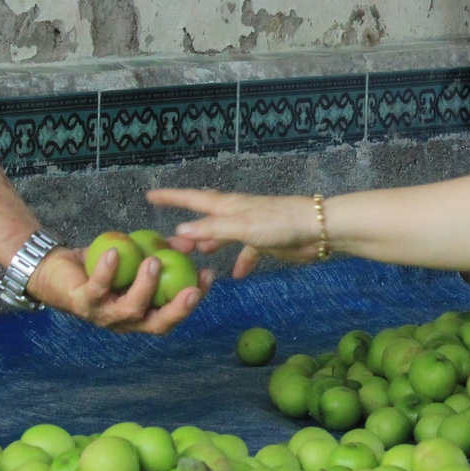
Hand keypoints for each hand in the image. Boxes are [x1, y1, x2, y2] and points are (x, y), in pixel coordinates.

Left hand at [25, 246, 210, 334]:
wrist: (54, 267)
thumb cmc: (99, 265)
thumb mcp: (135, 255)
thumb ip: (163, 250)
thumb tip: (191, 243)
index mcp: (140, 314)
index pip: (172, 314)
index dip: (192, 300)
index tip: (207, 276)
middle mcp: (124, 321)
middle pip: (156, 324)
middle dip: (178, 309)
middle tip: (193, 289)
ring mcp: (103, 315)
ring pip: (129, 309)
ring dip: (145, 287)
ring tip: (154, 261)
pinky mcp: (81, 302)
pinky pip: (98, 288)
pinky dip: (107, 271)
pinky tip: (115, 252)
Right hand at [150, 188, 321, 277]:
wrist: (318, 229)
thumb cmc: (280, 223)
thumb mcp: (241, 226)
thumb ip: (212, 229)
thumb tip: (180, 230)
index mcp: (228, 206)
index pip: (193, 199)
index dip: (171, 197)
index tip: (151, 195)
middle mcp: (237, 214)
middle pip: (206, 220)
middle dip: (187, 228)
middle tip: (168, 241)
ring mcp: (252, 227)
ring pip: (224, 236)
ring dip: (209, 244)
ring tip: (195, 255)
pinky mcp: (266, 242)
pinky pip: (247, 252)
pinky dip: (239, 262)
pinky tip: (234, 275)